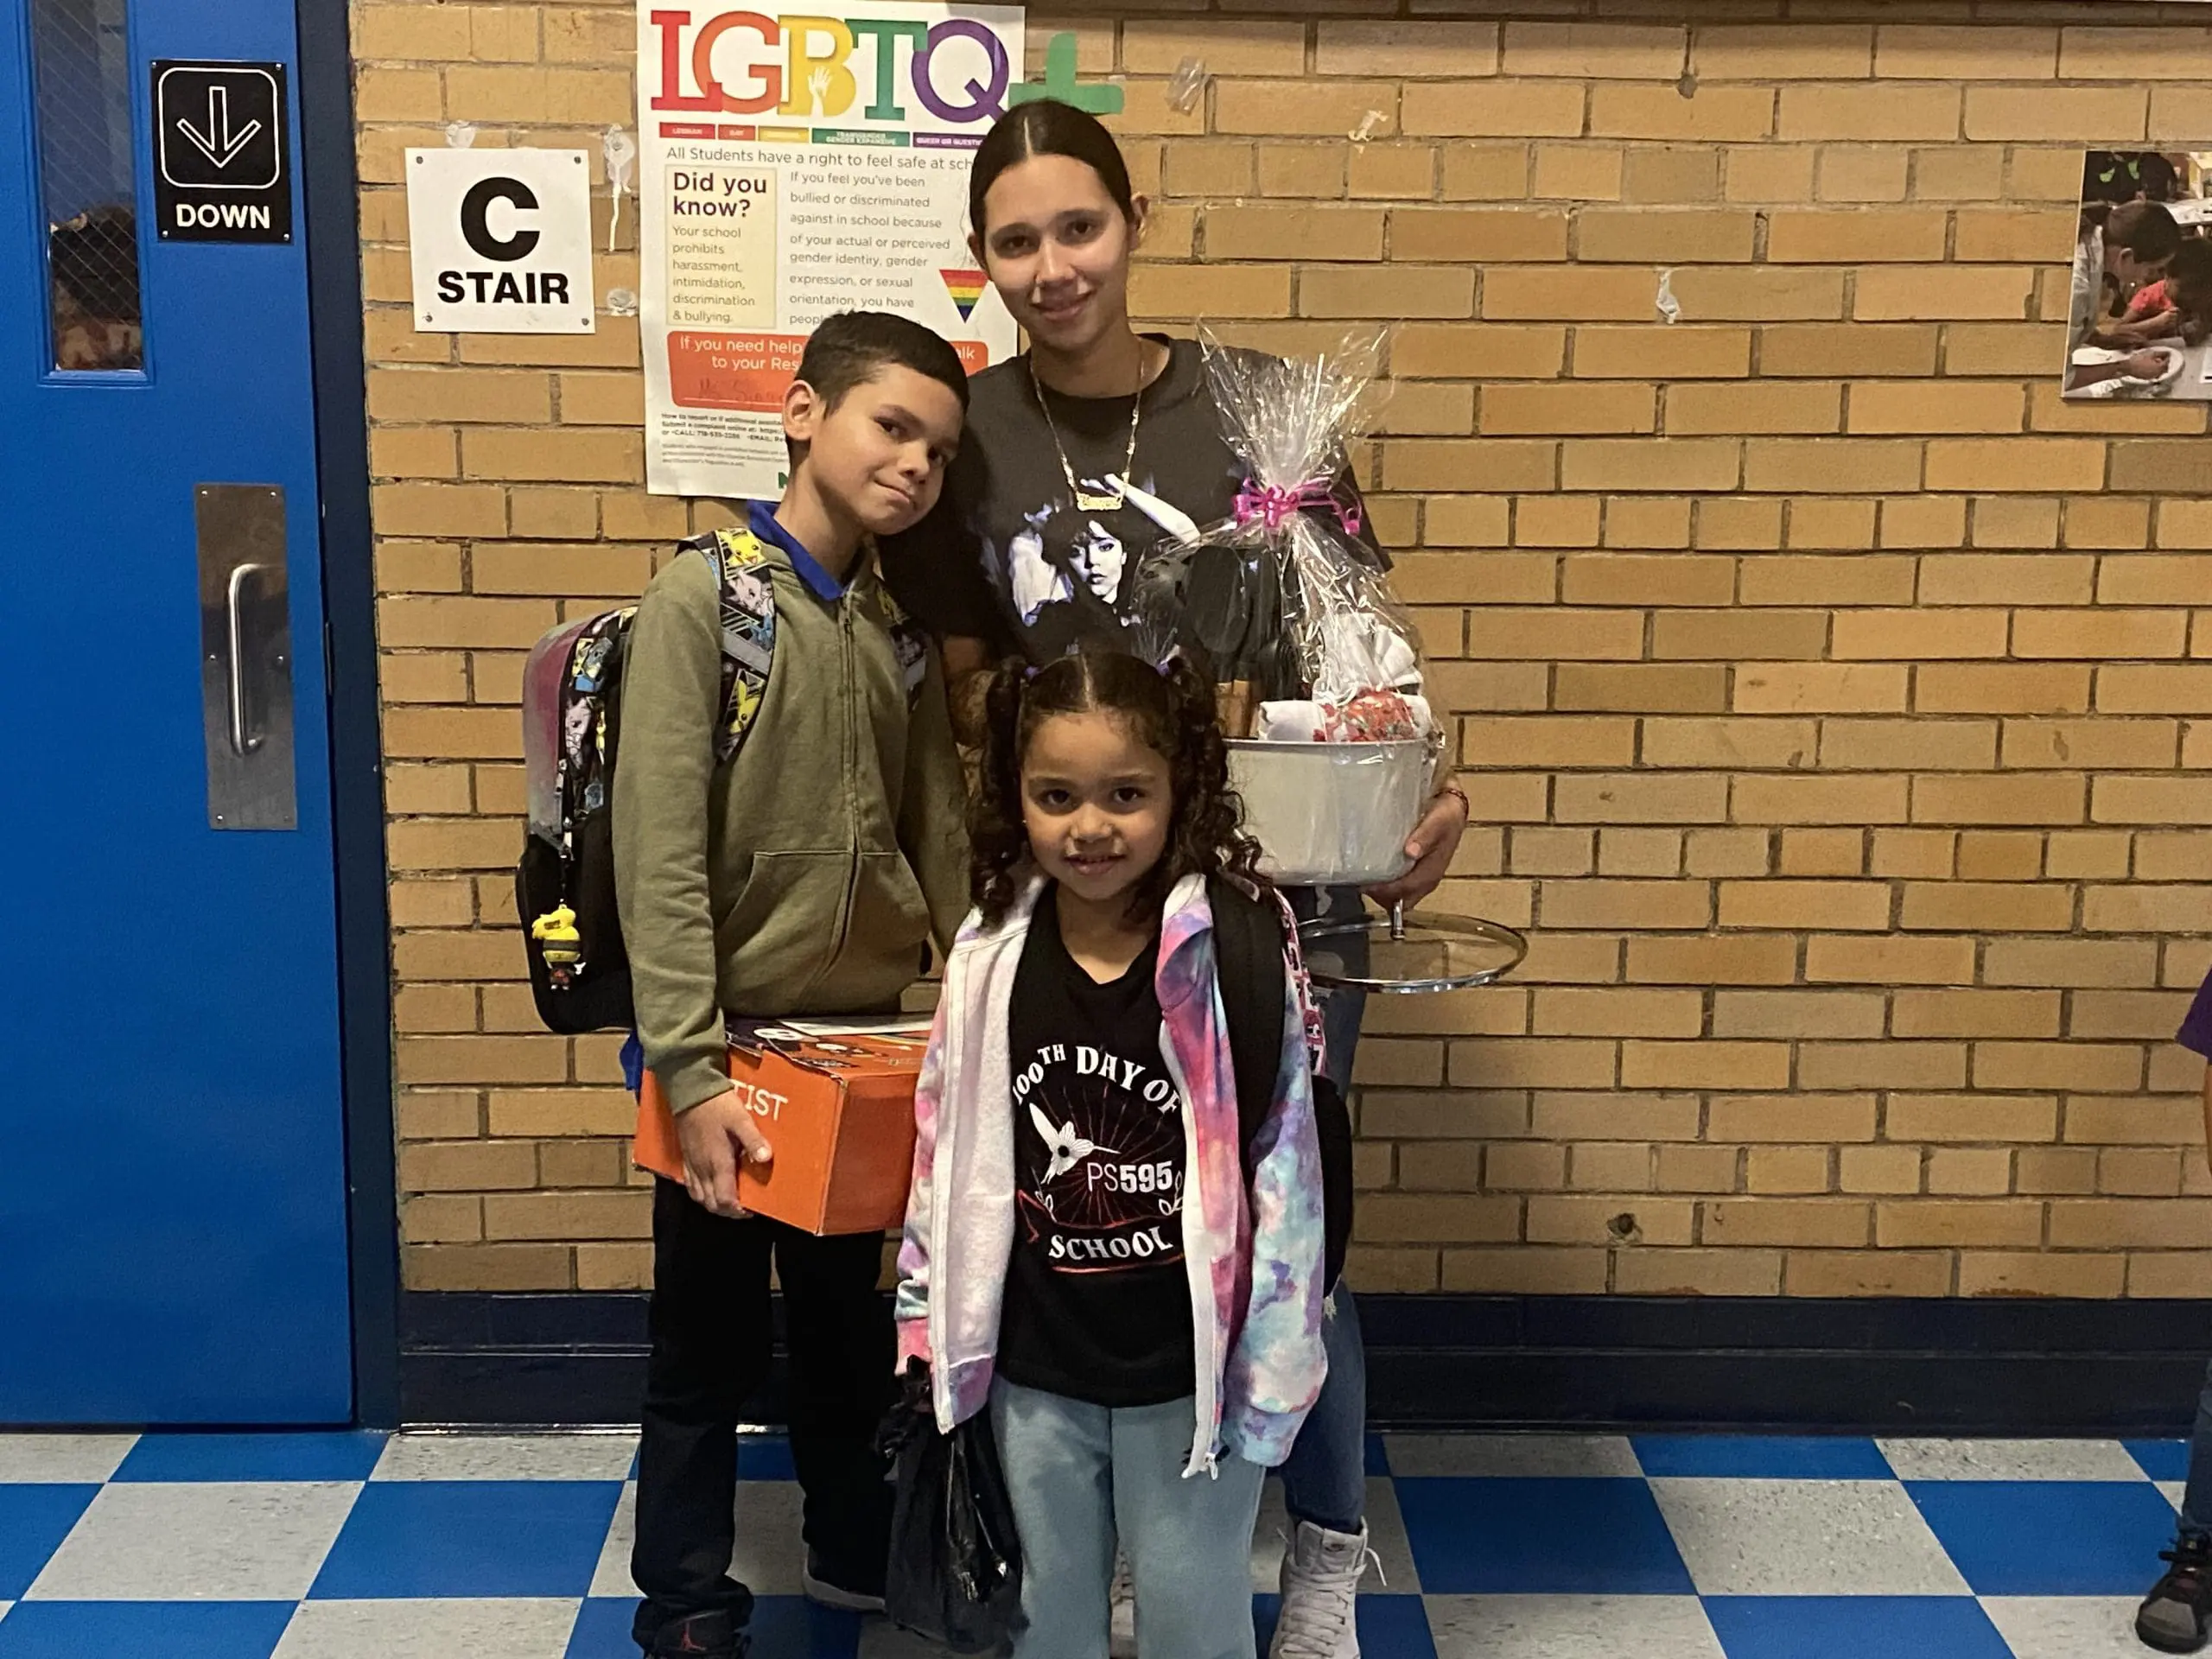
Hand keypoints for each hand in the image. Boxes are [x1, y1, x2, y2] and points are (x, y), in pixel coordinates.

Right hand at [675, 1087, 772, 1217]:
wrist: (689, 1091)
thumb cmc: (717, 1106)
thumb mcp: (741, 1120)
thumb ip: (753, 1140)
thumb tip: (767, 1159)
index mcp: (717, 1163)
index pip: (724, 1200)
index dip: (738, 1211)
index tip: (752, 1210)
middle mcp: (703, 1169)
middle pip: (712, 1204)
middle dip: (728, 1211)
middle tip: (744, 1209)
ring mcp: (692, 1165)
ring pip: (700, 1198)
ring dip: (715, 1205)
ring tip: (730, 1201)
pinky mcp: (685, 1159)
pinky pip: (691, 1186)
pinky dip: (702, 1194)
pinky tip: (711, 1188)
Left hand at [1365, 787, 1468, 909]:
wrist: (1452, 812)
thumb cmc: (1445, 817)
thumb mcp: (1438, 822)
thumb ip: (1425, 836)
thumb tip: (1410, 852)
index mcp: (1431, 872)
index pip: (1406, 890)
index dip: (1385, 891)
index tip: (1367, 884)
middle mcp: (1427, 881)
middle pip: (1401, 902)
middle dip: (1381, 897)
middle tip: (1363, 883)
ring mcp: (1422, 879)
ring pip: (1400, 898)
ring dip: (1383, 894)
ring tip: (1366, 880)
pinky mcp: (1417, 874)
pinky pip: (1401, 889)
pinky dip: (1387, 888)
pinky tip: (1376, 875)